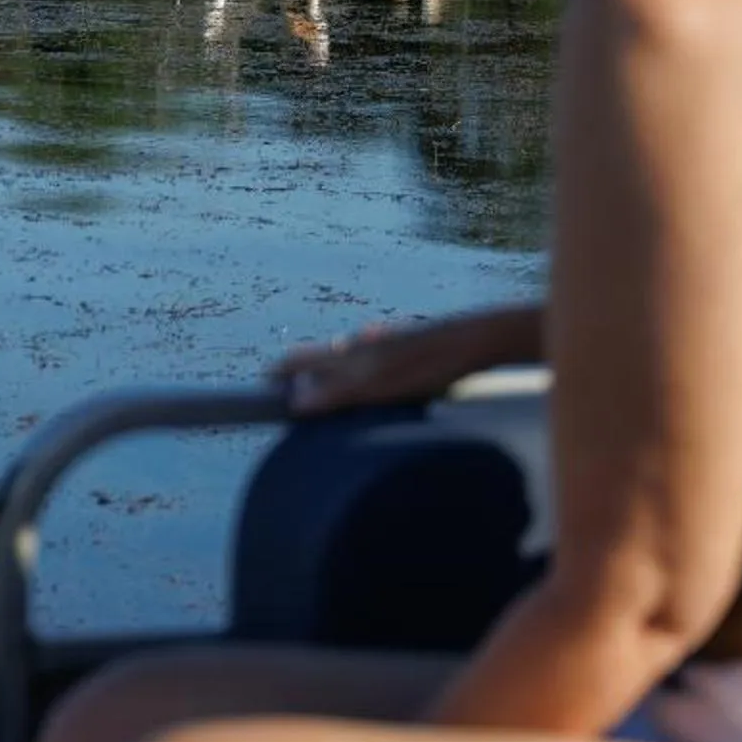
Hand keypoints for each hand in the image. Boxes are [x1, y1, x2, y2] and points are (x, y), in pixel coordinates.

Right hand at [273, 320, 480, 416]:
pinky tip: (380, 368)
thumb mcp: (378, 384)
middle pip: (320, 356)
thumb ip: (337, 392)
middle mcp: (362, 345)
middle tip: (289, 392)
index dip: (279, 375)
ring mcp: (386, 344)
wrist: (478, 340)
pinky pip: (378, 353)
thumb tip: (294, 402)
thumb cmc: (428, 363)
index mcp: (349, 354)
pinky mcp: (409, 347)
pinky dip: (368, 361)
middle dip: (301, 371)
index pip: (299, 361)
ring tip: (327, 386)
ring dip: (334, 368)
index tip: (263, 390)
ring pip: (348, 354)